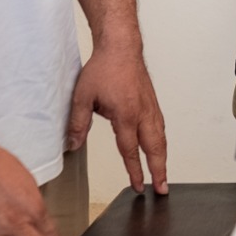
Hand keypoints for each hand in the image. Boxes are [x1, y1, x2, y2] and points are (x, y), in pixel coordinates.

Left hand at [67, 41, 167, 194]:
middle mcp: (143, 113)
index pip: (130, 150)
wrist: (121, 47)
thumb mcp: (82, 97)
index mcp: (125, 115)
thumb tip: (72, 145)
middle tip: (162, 188)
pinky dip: (162, 142)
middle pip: (155, 148)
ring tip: (163, 174)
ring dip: (163, 158)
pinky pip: (160, 127)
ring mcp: (151, 107)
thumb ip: (78, 123)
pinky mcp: (152, 102)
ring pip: (161, 138)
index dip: (134, 170)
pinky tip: (159, 147)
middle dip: (159, 171)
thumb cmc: (103, 68)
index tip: (138, 186)